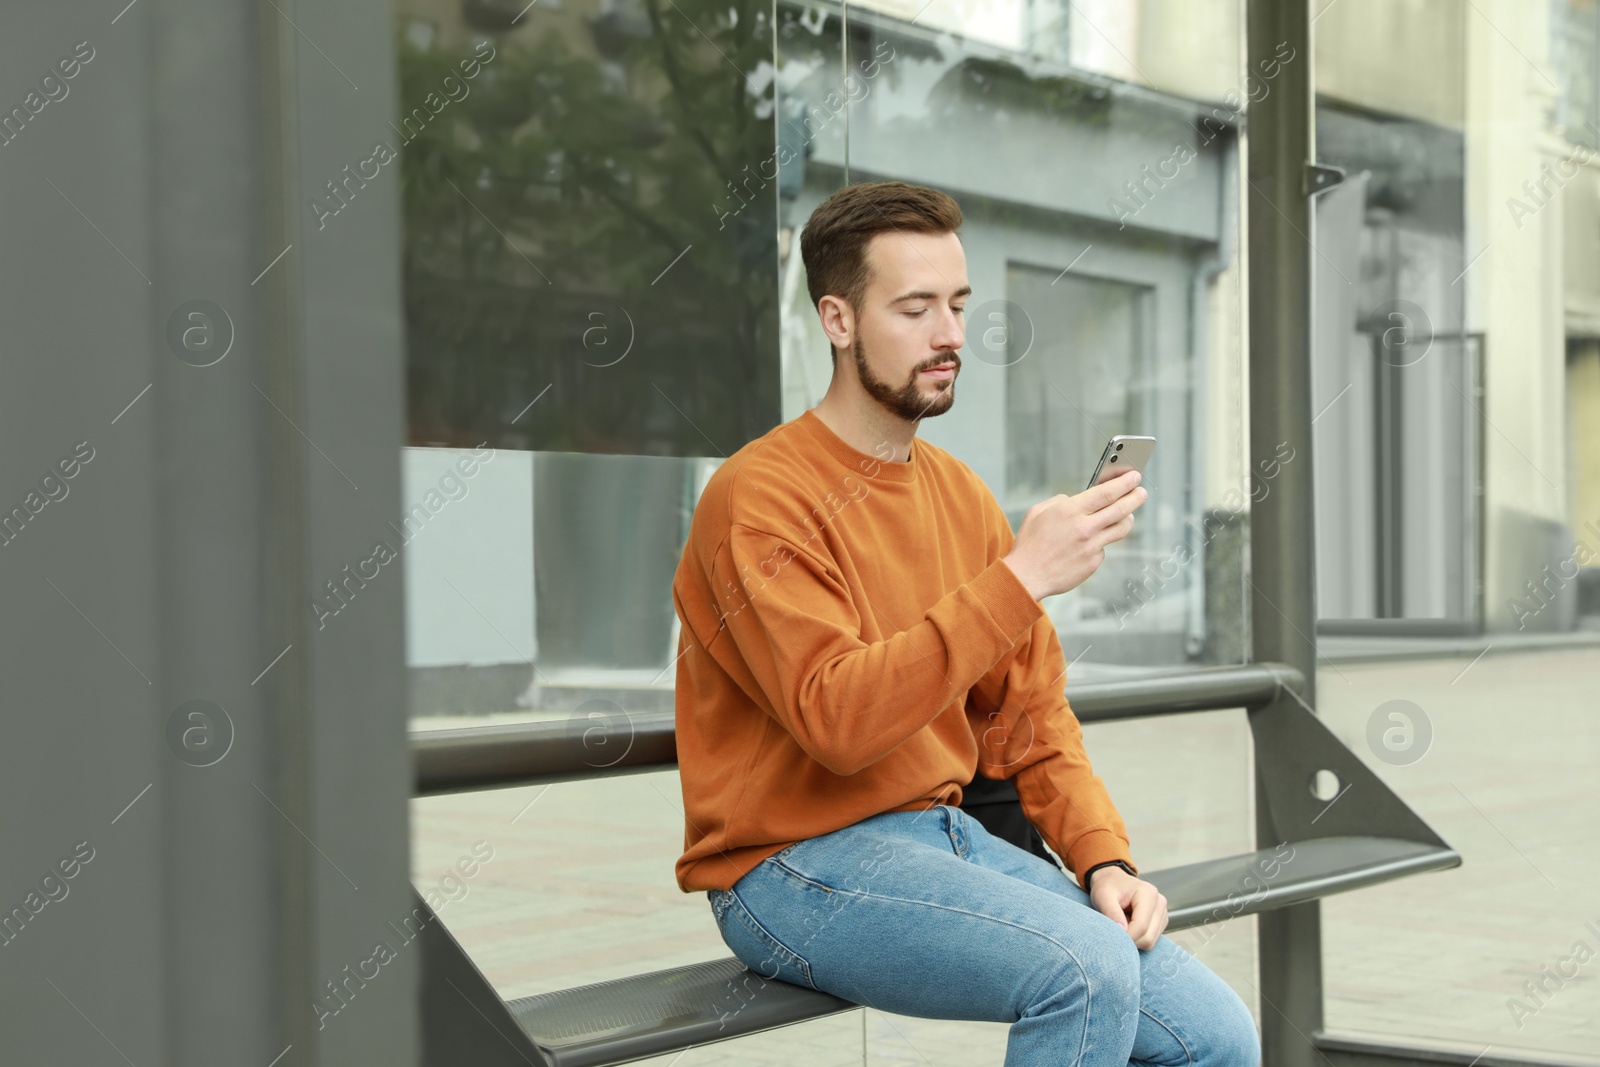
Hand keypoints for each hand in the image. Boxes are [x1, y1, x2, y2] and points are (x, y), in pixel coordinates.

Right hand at [1001, 469, 1147, 599]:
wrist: (1026, 576)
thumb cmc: (1029, 544)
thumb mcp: (1038, 512)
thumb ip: (1060, 501)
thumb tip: (1076, 500)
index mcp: (1070, 511)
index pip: (1106, 492)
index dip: (1124, 483)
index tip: (1134, 476)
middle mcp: (1085, 528)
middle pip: (1121, 509)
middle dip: (1136, 497)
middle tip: (1142, 492)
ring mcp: (1091, 547)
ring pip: (1121, 528)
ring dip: (1127, 519)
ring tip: (1127, 515)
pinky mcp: (1093, 563)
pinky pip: (1103, 547)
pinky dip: (1100, 542)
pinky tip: (1089, 543)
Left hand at [1088, 867, 1167, 949]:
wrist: (1112, 880)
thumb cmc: (1108, 886)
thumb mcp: (1103, 896)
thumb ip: (1111, 912)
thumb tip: (1122, 931)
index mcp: (1148, 893)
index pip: (1141, 927)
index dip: (1126, 937)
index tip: (1112, 936)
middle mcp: (1160, 903)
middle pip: (1148, 937)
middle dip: (1130, 939)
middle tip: (1115, 928)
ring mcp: (1162, 913)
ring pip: (1150, 942)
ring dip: (1133, 939)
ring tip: (1122, 923)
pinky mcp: (1160, 922)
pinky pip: (1150, 940)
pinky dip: (1137, 938)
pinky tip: (1129, 924)